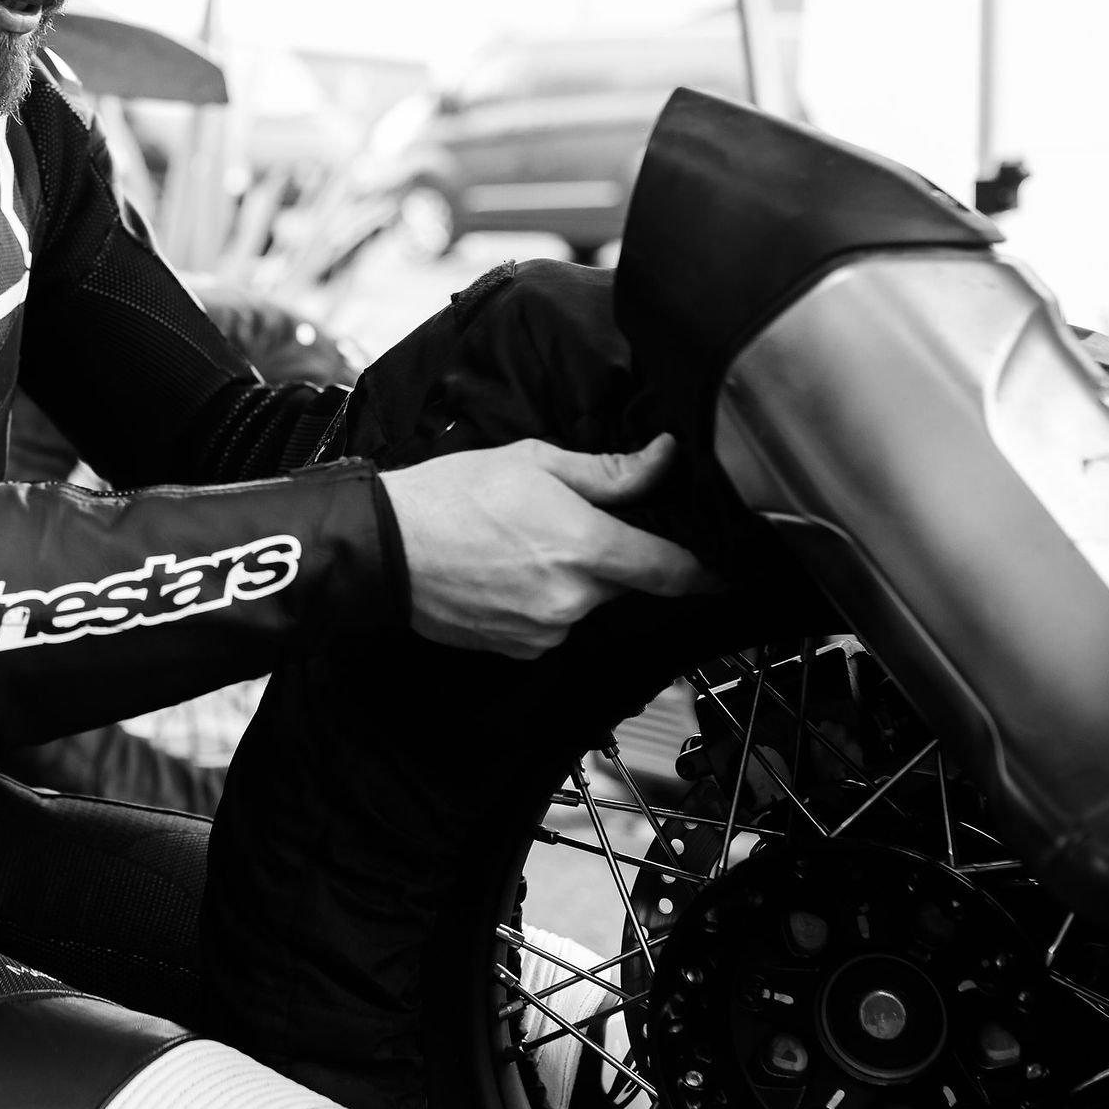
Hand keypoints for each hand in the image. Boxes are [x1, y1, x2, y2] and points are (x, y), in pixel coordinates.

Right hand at [380, 435, 717, 658]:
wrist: (382, 549)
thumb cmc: (450, 495)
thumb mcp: (535, 460)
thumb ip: (609, 470)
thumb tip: (663, 459)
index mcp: (587, 547)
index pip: (673, 571)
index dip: (706, 573)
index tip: (726, 573)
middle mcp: (574, 599)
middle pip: (625, 582)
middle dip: (610, 556)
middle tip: (565, 523)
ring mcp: (546, 630)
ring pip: (587, 603)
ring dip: (573, 579)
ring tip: (521, 545)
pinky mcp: (519, 649)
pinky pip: (553, 624)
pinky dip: (542, 601)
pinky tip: (504, 573)